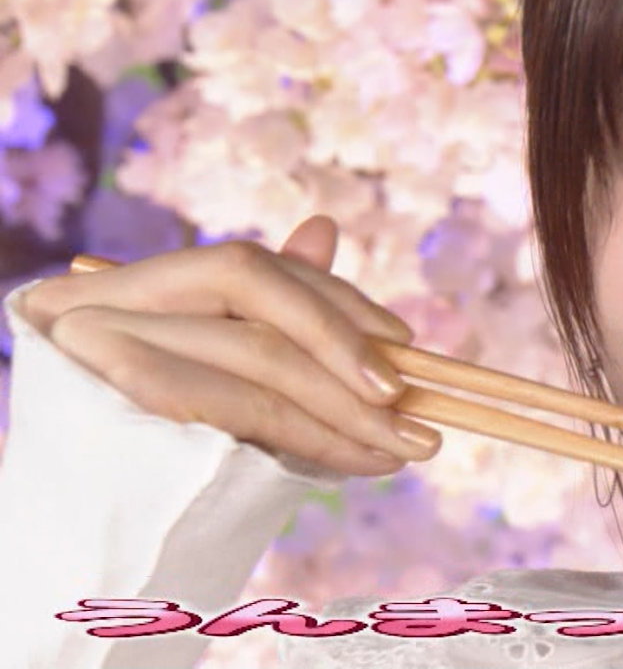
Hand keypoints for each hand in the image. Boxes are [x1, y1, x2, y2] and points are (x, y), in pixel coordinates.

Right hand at [17, 216, 442, 476]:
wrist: (61, 537)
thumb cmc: (139, 450)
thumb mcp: (208, 373)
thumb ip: (265, 306)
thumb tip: (324, 227)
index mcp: (126, 287)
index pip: (247, 267)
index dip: (333, 300)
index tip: (402, 341)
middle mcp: (103, 305)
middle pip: (256, 301)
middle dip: (350, 353)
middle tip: (420, 407)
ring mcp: (98, 350)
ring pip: (255, 359)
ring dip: (347, 407)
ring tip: (407, 446)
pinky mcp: (115, 407)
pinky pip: (239, 412)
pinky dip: (313, 437)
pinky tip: (360, 461)